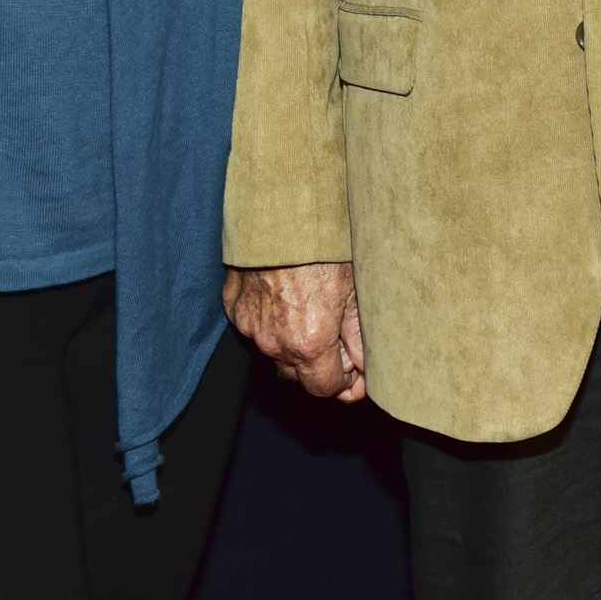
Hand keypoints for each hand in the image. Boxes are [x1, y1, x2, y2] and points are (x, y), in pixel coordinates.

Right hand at [223, 260, 366, 402]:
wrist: (283, 211)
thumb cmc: (323, 246)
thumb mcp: (355, 292)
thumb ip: (360, 338)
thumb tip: (366, 368)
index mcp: (308, 343)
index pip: (325, 388)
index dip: (344, 383)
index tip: (354, 370)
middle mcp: (274, 342)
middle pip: (299, 376)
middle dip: (320, 364)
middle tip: (337, 336)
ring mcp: (250, 325)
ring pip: (276, 353)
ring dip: (294, 345)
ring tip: (312, 312)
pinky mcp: (234, 308)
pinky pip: (256, 329)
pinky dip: (271, 323)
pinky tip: (286, 299)